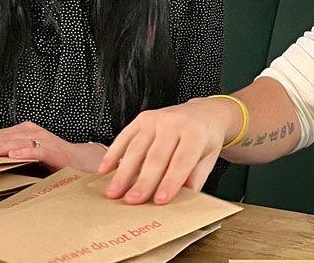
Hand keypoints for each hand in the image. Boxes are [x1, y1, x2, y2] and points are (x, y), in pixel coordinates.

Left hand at [0, 122, 106, 172]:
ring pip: (13, 142)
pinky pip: (37, 150)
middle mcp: (30, 132)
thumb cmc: (51, 162)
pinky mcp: (53, 150)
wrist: (81, 162)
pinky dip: (25, 152)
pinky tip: (13, 156)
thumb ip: (5, 159)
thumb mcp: (24, 159)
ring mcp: (42, 139)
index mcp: (20, 133)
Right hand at [98, 97, 239, 204]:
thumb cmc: (205, 139)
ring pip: (137, 148)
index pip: (181, 161)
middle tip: (132, 201)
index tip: (159, 201)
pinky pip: (124, 137)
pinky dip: (113, 154)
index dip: (170, 182)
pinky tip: (105, 170)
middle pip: (156, 156)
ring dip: (124, 172)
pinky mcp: (142, 118)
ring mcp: (157, 119)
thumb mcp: (208, 158)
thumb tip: (180, 201)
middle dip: (143, 181)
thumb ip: (195, 178)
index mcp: (196, 133)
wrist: (204, 112)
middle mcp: (175, 123)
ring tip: (114, 192)